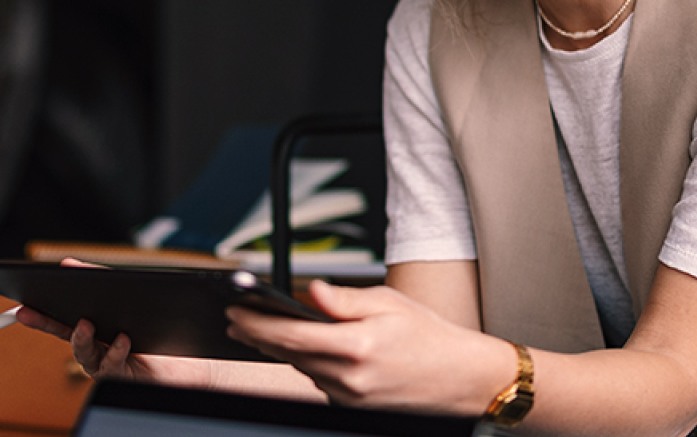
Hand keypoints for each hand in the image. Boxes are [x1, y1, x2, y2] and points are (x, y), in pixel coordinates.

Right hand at [11, 258, 212, 386]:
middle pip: (65, 335)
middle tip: (28, 313)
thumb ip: (101, 280)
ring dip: (82, 338)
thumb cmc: (158, 327)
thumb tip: (68, 265)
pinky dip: (116, 350)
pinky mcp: (124, 375)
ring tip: (85, 322)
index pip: (61, 320)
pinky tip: (123, 338)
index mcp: (95, 329)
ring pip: (85, 354)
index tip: (22, 304)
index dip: (41, 313)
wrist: (193, 358)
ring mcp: (108, 363)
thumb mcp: (130, 296)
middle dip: (45, 323)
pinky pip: (113, 365)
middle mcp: (97, 348)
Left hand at [225, 280, 513, 413]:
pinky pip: (320, 380)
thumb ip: (344, 299)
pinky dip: (310, 362)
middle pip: (289, 354)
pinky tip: (308, 348)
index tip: (236, 311)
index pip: (291, 334)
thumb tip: (310, 291)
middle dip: (258, 336)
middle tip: (237, 320)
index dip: (256, 323)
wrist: (460, 377)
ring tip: (265, 329)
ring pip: (302, 368)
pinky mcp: (352, 405)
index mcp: (356, 347)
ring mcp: (349, 396)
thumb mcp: (388, 303)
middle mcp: (349, 378)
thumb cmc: (430, 337)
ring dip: (283, 349)